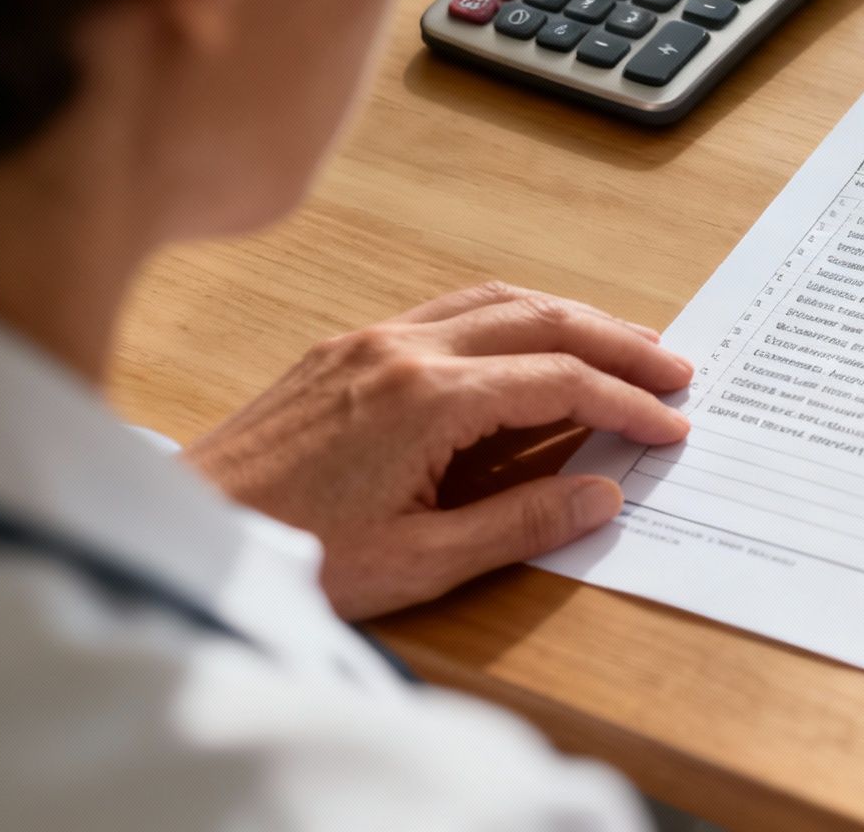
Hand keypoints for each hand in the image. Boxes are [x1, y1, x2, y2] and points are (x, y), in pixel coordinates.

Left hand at [184, 281, 692, 619]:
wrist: (188, 533)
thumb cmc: (293, 554)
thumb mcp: (420, 562)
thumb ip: (521, 522)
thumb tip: (602, 495)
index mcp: (426, 400)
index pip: (558, 382)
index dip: (627, 403)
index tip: (672, 425)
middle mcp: (402, 351)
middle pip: (540, 320)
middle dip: (618, 341)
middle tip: (676, 368)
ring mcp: (371, 341)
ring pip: (497, 301)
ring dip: (570, 318)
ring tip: (624, 344)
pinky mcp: (347, 349)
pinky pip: (451, 309)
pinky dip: (513, 315)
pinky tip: (534, 338)